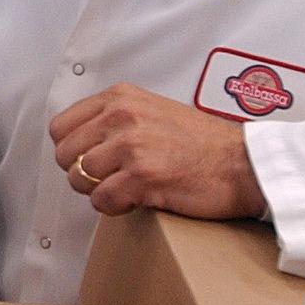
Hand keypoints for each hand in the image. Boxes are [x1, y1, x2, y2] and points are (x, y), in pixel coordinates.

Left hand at [49, 83, 266, 219]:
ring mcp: (131, 145)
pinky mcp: (142, 175)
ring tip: (126, 189)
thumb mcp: (152, 111)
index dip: (70, 150)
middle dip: (82, 174)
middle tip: (109, 179)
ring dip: (98, 192)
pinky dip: (114, 207)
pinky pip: (101, 200)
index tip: (88, 160)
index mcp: (121, 97)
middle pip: (65, 155)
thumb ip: (115, 119)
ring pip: (79, 179)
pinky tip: (135, 200)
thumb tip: (78, 141)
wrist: (244, 164)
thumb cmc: (203, 144)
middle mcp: (122, 116)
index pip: (60, 127)